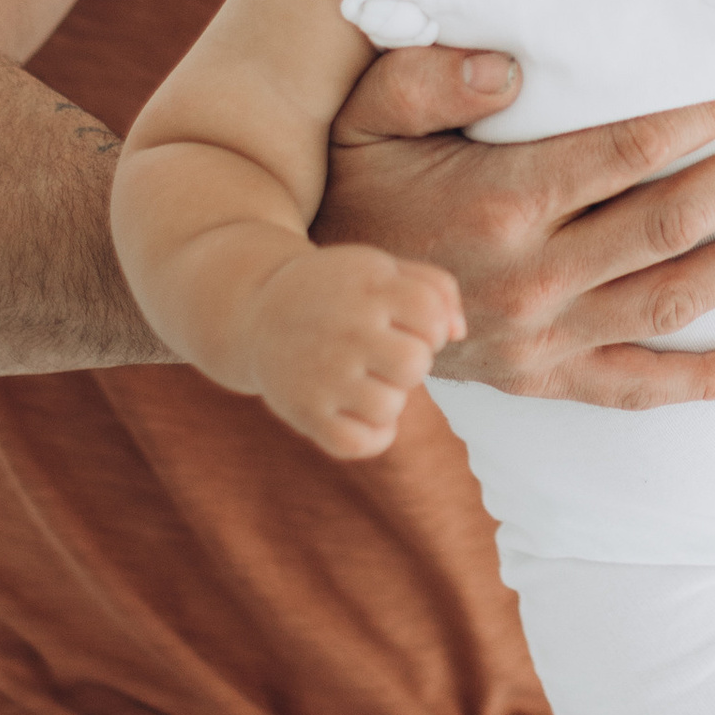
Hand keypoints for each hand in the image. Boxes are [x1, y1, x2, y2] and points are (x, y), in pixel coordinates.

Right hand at [247, 243, 464, 459]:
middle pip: (415, 364)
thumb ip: (435, 289)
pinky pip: (359, 444)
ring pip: (390, 406)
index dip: (433, 326)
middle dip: (412, 363)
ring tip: (367, 380)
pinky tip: (361, 412)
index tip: (409, 326)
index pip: (431, 315)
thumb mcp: (382, 270)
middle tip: (386, 355)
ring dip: (390, 399)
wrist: (256, 311)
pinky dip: (372, 436)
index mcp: (368, 286)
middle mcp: (345, 329)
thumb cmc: (338, 292)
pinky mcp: (304, 411)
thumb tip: (459, 333)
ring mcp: (322, 373)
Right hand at [320, 49, 714, 406]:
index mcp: (499, 199)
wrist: (303, 307)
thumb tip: (510, 65)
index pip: (629, 149)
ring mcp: (539, 336)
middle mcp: (529, 275)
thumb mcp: (363, 115)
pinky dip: (703, 383)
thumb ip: (428, 79)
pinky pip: (634, 388)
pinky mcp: (540, 380)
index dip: (706, 115)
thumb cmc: (346, 188)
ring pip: (669, 300)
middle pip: (670, 222)